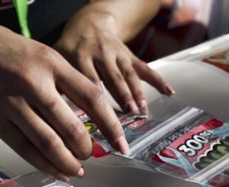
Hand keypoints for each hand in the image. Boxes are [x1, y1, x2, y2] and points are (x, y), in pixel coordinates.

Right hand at [0, 19, 128, 179]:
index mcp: (51, 64)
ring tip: (77, 169)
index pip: (91, 98)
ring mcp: (11, 104)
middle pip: (70, 127)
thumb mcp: (43, 56)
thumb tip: (92, 119)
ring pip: (48, 143)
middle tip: (91, 155)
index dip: (110, 125)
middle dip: (86, 148)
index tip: (120, 143)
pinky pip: (25, 150)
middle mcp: (32, 83)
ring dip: (67, 162)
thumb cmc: (8, 53)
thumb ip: (66, 83)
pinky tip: (57, 172)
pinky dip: (44, 165)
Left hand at [55, 12, 173, 113]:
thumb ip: (60, 84)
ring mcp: (117, 55)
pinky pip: (145, 68)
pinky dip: (158, 80)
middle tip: (127, 117)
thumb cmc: (70, 49)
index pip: (88, 82)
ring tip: (142, 111)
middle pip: (112, 79)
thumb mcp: (58, 60)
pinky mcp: (129, 56)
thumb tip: (60, 114)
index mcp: (79, 57)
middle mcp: (100, 54)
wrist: (89, 23)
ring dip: (137, 93)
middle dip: (121, 98)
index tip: (98, 120)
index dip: (93, 101)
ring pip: (129, 75)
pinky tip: (169, 92)